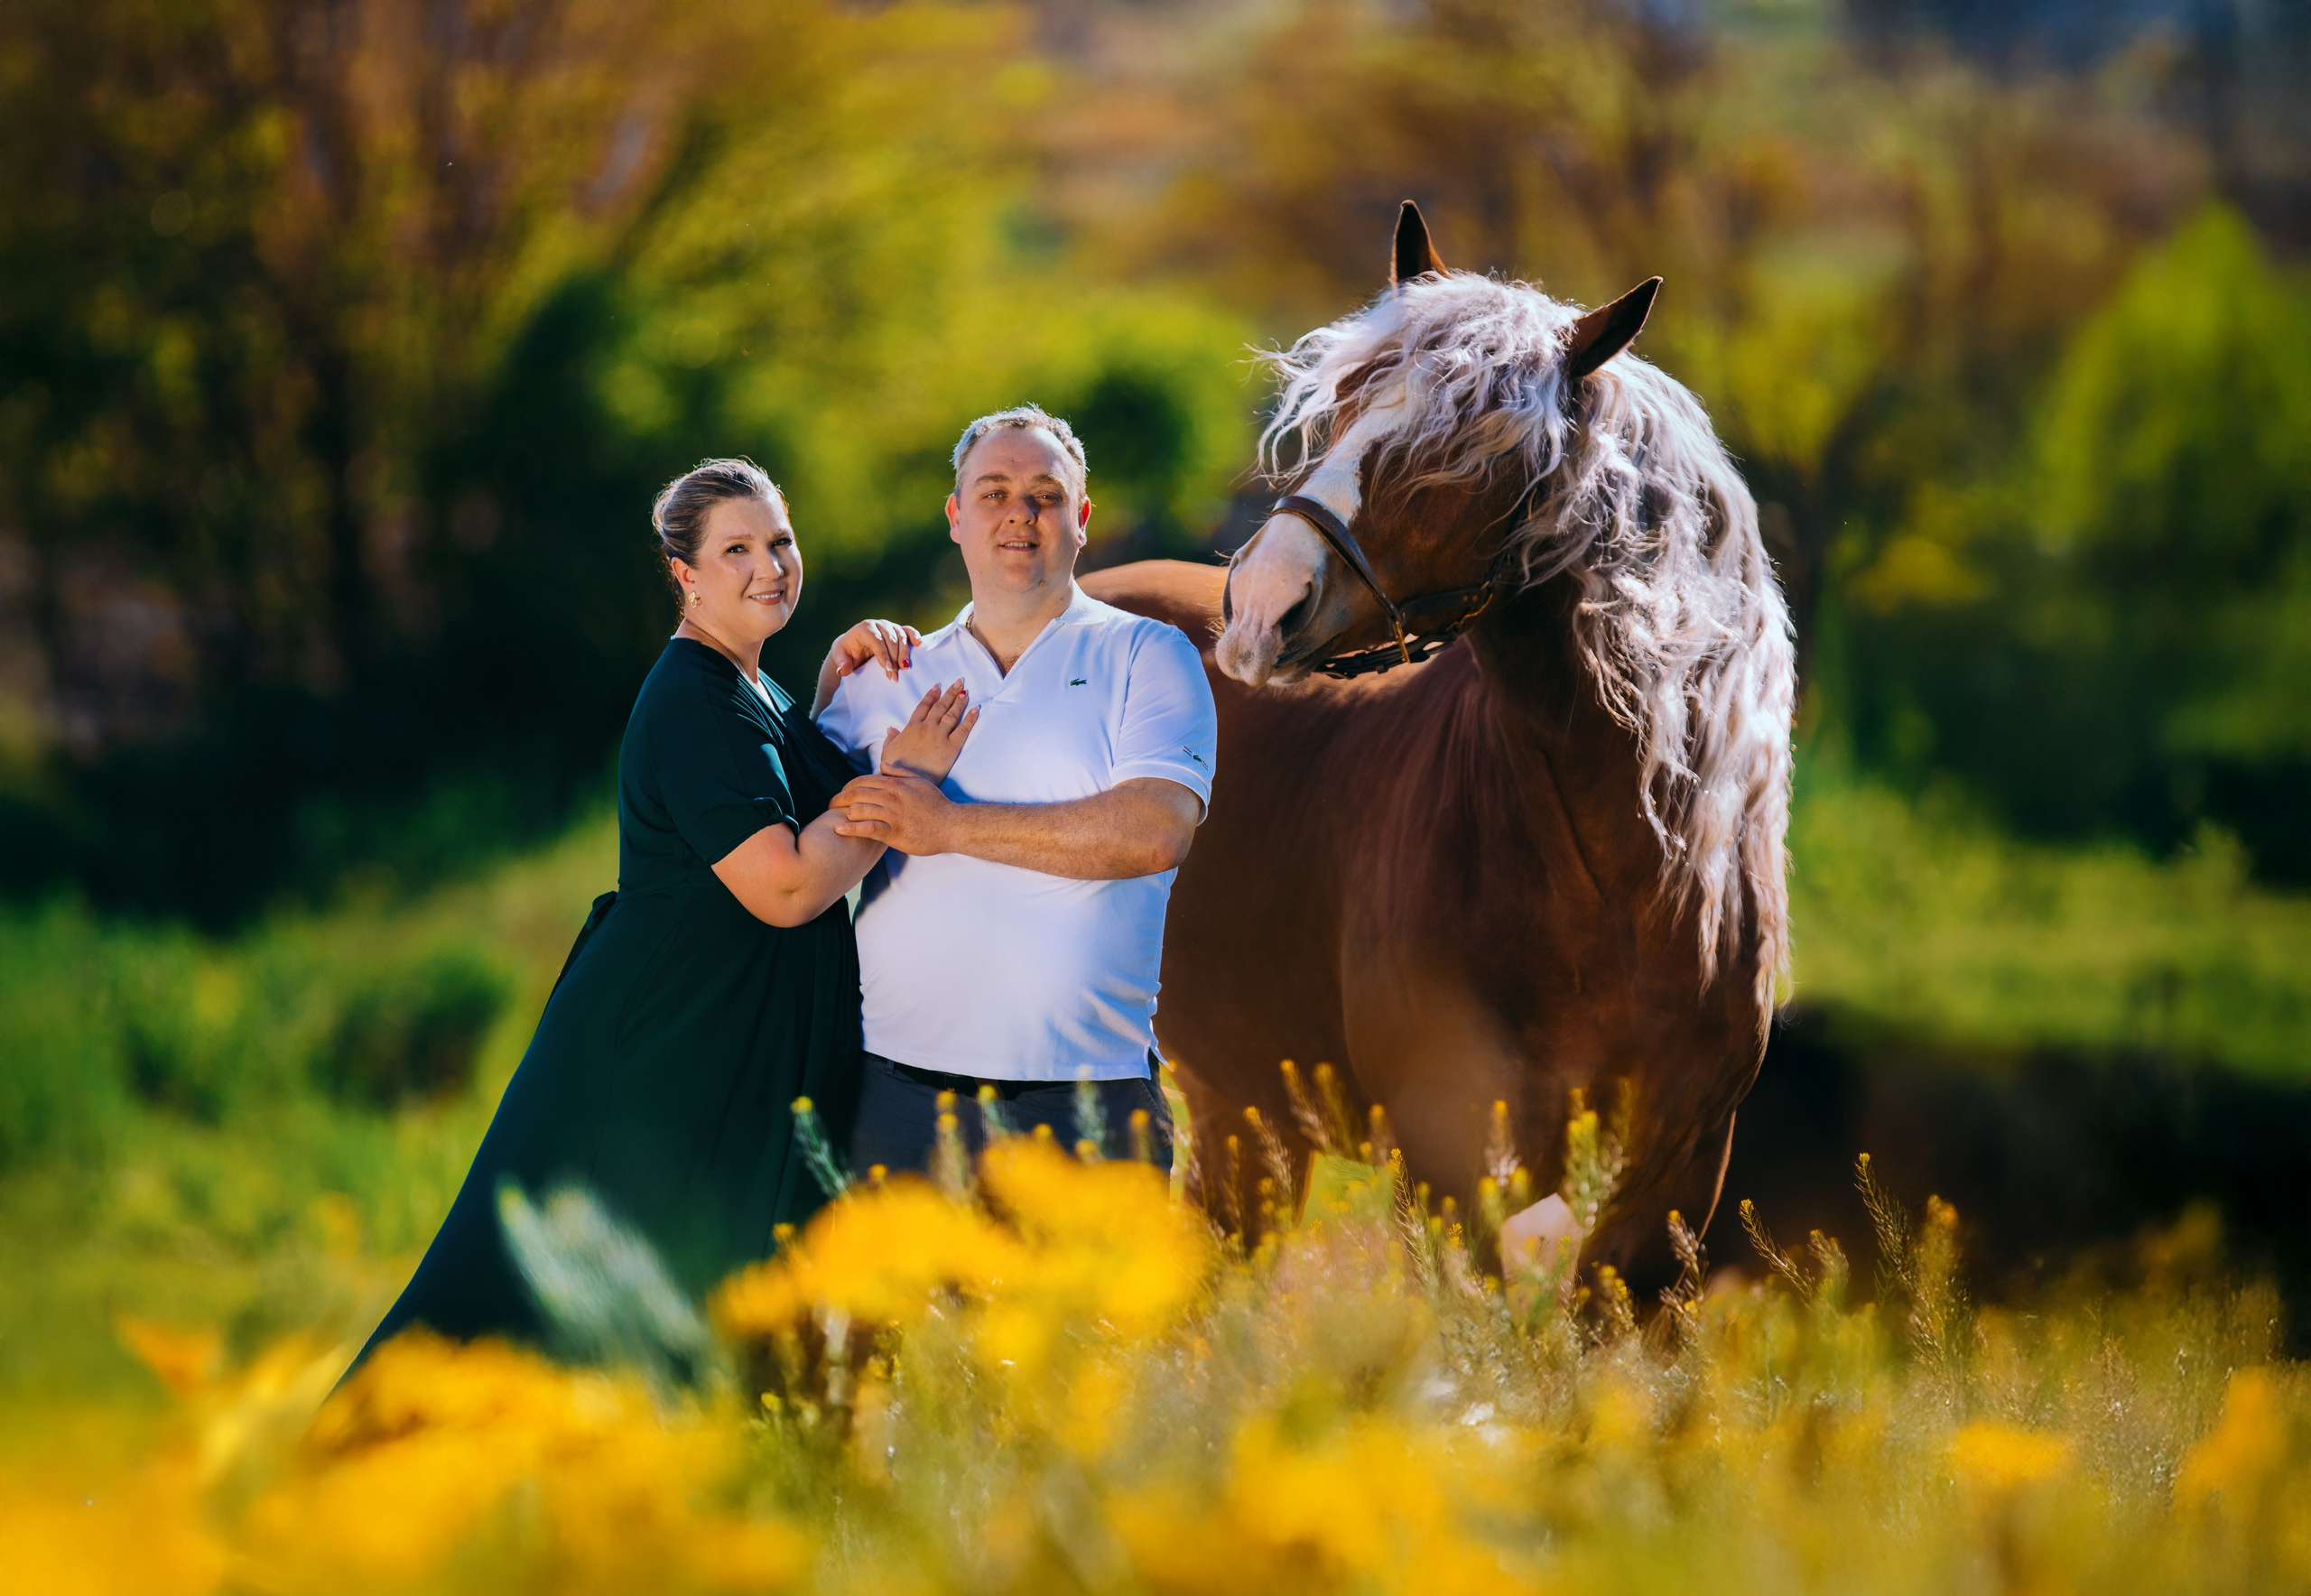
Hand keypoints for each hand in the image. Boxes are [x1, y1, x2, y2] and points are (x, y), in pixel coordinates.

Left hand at [824, 618, 920, 683]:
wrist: (853, 647)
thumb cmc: (847, 652)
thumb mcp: (840, 657)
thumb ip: (841, 663)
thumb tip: (843, 670)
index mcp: (864, 628)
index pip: (876, 640)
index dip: (883, 655)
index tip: (888, 670)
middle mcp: (878, 624)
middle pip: (890, 639)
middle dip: (894, 658)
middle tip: (895, 676)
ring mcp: (889, 626)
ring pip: (901, 636)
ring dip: (905, 653)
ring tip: (905, 668)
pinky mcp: (897, 630)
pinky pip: (907, 631)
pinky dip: (914, 636)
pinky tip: (919, 644)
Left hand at [833, 771, 959, 855]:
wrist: (952, 825)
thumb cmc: (936, 805)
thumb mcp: (919, 782)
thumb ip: (899, 772)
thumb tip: (882, 765)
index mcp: (895, 784)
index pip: (862, 781)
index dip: (847, 787)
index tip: (840, 795)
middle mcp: (892, 797)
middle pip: (855, 793)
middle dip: (838, 799)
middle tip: (831, 806)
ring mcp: (893, 814)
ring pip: (859, 809)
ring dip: (843, 813)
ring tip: (834, 819)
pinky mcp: (894, 832)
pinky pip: (868, 828)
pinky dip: (851, 828)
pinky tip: (840, 829)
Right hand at [879, 679, 977, 781]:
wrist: (906, 780)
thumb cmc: (895, 768)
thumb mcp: (887, 751)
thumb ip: (891, 738)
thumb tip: (891, 729)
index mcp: (912, 727)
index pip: (923, 706)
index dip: (931, 695)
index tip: (937, 686)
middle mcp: (927, 727)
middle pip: (940, 706)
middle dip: (950, 693)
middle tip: (959, 682)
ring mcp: (940, 736)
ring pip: (952, 714)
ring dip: (960, 702)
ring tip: (966, 691)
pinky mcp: (951, 747)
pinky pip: (963, 729)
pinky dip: (970, 718)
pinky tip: (976, 709)